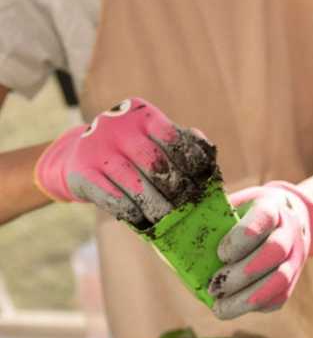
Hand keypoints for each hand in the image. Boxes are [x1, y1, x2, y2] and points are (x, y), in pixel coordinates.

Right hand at [34, 97, 215, 226]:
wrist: (79, 158)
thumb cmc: (132, 155)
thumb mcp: (155, 141)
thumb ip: (184, 146)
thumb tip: (209, 154)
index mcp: (141, 114)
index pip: (174, 139)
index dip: (193, 165)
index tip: (202, 186)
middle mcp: (117, 126)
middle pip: (157, 166)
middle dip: (178, 193)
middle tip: (188, 209)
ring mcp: (96, 149)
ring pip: (138, 188)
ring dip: (159, 211)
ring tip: (169, 221)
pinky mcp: (82, 173)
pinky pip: (118, 202)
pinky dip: (136, 217)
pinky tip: (144, 223)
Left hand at [209, 182, 312, 318]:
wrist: (288, 218)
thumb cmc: (247, 214)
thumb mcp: (233, 205)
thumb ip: (213, 221)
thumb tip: (175, 246)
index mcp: (272, 207)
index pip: (263, 218)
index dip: (241, 238)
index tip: (220, 253)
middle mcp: (289, 232)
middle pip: (274, 251)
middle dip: (242, 272)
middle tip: (214, 286)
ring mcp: (296, 257)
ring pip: (280, 280)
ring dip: (249, 297)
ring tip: (221, 307)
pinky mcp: (293, 280)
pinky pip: (279, 298)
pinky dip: (255, 306)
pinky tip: (234, 307)